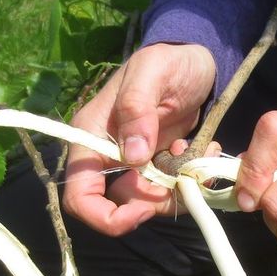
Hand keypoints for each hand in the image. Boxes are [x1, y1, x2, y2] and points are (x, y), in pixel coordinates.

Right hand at [63, 43, 214, 234]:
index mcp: (91, 136)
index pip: (79, 195)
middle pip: (116, 206)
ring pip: (146, 202)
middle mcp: (107, 155)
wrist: (195, 59)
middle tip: (180, 181)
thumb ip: (137, 109)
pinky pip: (169, 190)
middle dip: (150, 203)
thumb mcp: (152, 72)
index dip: (105, 216)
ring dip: (175, 189)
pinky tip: (198, 150)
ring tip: (193, 152)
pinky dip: (187, 180)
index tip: (142, 212)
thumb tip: (131, 156)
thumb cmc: (169, 60)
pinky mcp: (158, 165)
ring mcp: (133, 163)